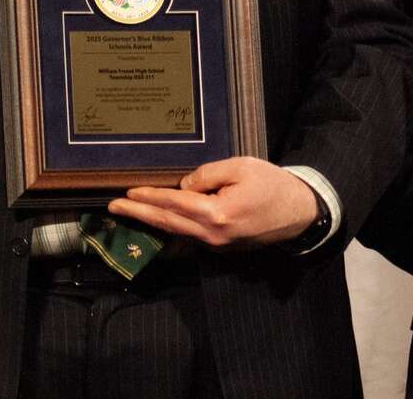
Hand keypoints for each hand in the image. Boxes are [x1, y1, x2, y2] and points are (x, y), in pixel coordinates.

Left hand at [107, 157, 318, 248]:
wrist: (300, 213)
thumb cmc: (273, 185)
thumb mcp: (241, 167)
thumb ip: (207, 174)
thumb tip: (183, 186)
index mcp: (217, 213)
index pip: (174, 203)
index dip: (148, 197)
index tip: (127, 193)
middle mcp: (214, 234)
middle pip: (168, 223)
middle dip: (138, 214)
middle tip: (112, 208)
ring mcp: (218, 244)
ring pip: (177, 232)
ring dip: (152, 221)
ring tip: (129, 211)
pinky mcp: (223, 246)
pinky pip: (190, 235)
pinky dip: (171, 225)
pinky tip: (158, 217)